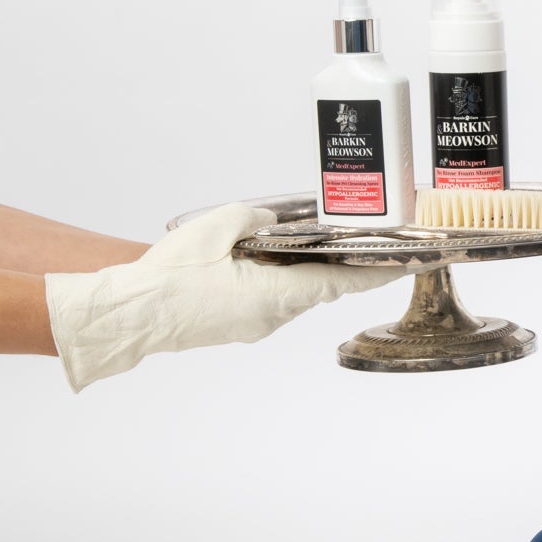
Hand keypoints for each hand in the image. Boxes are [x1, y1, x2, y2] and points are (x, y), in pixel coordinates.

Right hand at [44, 203, 408, 390]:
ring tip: (325, 241)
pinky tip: (277, 257)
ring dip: (312, 269)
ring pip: (299, 292)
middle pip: (326, 285)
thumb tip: (278, 218)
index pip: (345, 280)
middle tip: (368, 240)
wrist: (133, 313)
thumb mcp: (222, 225)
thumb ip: (261, 217)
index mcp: (279, 293)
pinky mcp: (240, 324)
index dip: (380, 271)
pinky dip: (284, 278)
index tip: (408, 262)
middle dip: (348, 263)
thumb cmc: (173, 273)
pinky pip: (273, 298)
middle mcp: (275, 314)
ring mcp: (257, 324)